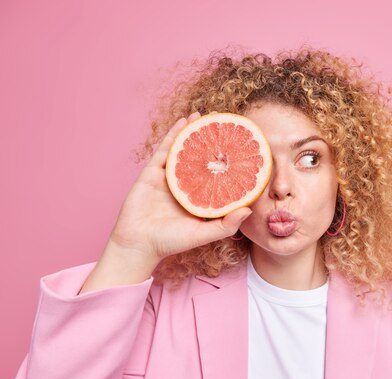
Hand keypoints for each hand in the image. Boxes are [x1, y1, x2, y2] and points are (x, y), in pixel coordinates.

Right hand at [107, 111, 251, 263]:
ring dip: (194, 131)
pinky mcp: (152, 172)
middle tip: (225, 124)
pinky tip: (185, 121)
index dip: (229, 163)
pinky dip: (175, 133)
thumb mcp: (203, 235)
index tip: (243, 149)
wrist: (138, 244)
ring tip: (206, 116)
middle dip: (212, 142)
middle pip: (201, 158)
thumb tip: (248, 210)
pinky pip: (166, 149)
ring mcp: (169, 177)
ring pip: (184, 150)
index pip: (218, 176)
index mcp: (199, 198)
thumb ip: (226, 225)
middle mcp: (186, 185)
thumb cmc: (171, 242)